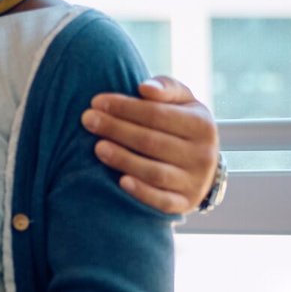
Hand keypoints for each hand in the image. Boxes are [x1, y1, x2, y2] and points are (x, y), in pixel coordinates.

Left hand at [83, 76, 219, 213]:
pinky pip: (162, 201)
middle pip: (152, 142)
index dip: (125, 107)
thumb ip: (166, 88)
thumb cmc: (181, 124)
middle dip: (116, 129)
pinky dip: (142, 192)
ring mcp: (194, 182)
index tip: (96, 101)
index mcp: (202, 125)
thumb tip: (144, 88)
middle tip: (88, 120)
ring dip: (123, 159)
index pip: (158, 114)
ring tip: (97, 147)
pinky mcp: (184, 203)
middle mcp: (203, 155)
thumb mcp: (182, 102)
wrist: (200, 164)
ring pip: (155, 172)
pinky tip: (121, 181)